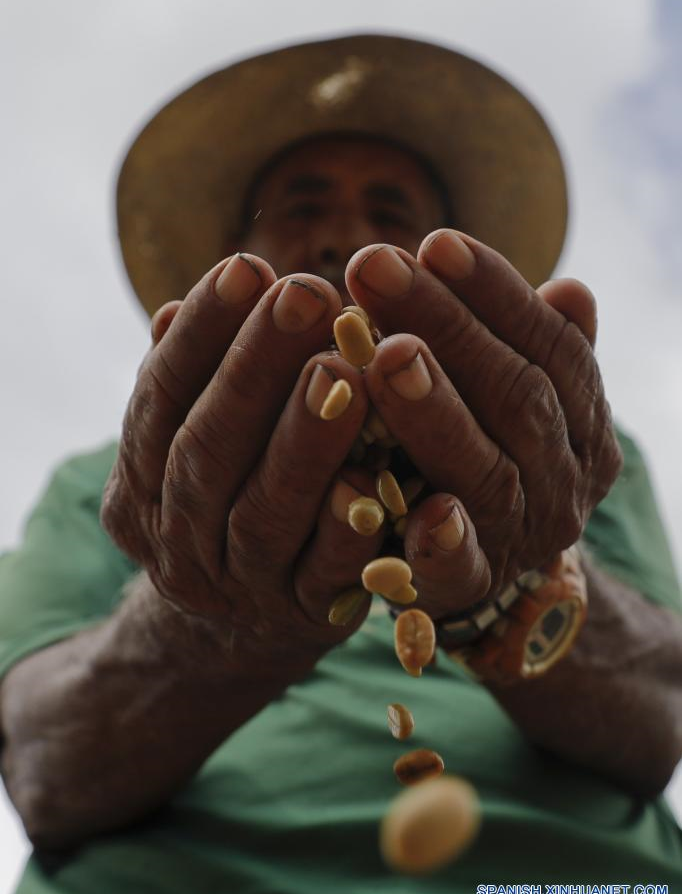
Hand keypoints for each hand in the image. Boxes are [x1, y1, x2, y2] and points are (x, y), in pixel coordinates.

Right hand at [101, 254, 383, 661]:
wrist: (240, 626)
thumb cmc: (227, 498)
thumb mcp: (194, 442)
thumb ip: (193, 384)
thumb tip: (173, 311)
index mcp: (143, 482)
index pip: (159, 400)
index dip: (201, 336)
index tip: (246, 267)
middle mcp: (180, 537)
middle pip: (207, 451)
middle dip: (253, 369)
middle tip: (304, 295)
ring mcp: (242, 583)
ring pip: (264, 510)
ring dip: (302, 439)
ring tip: (342, 368)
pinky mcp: (309, 616)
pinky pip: (327, 573)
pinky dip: (348, 524)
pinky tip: (375, 472)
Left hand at [345, 230, 622, 618]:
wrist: (496, 571)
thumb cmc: (492, 453)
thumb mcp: (520, 400)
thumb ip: (537, 349)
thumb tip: (573, 289)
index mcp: (583, 422)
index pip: (552, 346)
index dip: (496, 292)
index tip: (435, 241)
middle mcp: (565, 478)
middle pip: (518, 395)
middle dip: (447, 325)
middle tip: (375, 267)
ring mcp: (521, 536)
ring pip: (488, 471)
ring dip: (436, 411)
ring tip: (384, 352)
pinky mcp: (470, 589)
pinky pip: (462, 570)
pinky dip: (442, 540)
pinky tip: (418, 506)